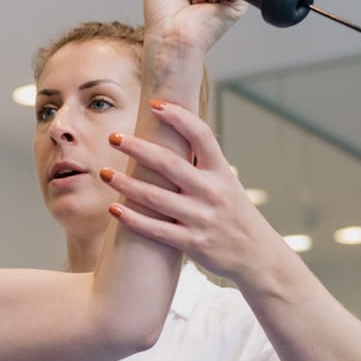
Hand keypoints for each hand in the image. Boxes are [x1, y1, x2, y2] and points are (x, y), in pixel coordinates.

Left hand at [99, 101, 287, 286]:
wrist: (257, 256)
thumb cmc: (234, 215)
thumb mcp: (226, 183)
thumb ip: (202, 164)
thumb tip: (173, 134)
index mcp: (221, 172)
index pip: (202, 136)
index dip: (179, 117)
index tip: (155, 104)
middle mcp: (212, 192)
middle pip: (169, 164)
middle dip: (137, 148)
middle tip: (113, 137)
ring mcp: (202, 218)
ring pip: (155, 197)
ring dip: (125, 184)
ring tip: (103, 173)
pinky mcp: (193, 243)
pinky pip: (156, 230)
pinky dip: (133, 219)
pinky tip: (114, 210)